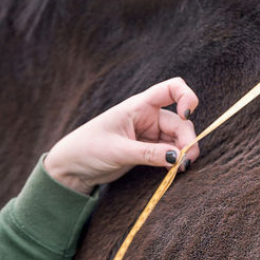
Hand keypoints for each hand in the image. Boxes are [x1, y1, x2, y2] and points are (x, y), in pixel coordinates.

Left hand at [44, 78, 199, 193]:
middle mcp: (147, 116)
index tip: (187, 116)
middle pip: (179, 122)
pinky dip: (175, 159)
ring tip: (181, 169)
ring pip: (177, 138)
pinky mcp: (148, 149)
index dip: (186, 97)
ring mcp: (149, 133)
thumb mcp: (117, 151)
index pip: (171, 89)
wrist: (72, 167)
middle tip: (185, 162)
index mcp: (138, 106)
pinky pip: (169, 151)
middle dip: (187, 140)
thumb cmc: (87, 149)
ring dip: (184, 152)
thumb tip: (178, 157)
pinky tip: (174, 170)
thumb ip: (148, 154)